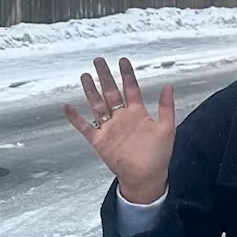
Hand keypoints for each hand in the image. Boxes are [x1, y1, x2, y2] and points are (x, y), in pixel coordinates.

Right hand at [64, 57, 174, 203]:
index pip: (131, 89)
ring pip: (97, 105)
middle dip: (105, 77)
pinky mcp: (99, 140)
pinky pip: (85, 127)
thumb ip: (166, 107)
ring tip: (85, 76)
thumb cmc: (158, 154)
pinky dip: (75, 118)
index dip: (127, 75)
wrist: (145, 176)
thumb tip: (168, 86)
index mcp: (138, 113)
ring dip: (91, 91)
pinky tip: (67, 107)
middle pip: (111, 92)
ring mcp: (109, 128)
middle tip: (98, 60)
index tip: (122, 60)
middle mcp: (122, 118)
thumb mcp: (166, 128)